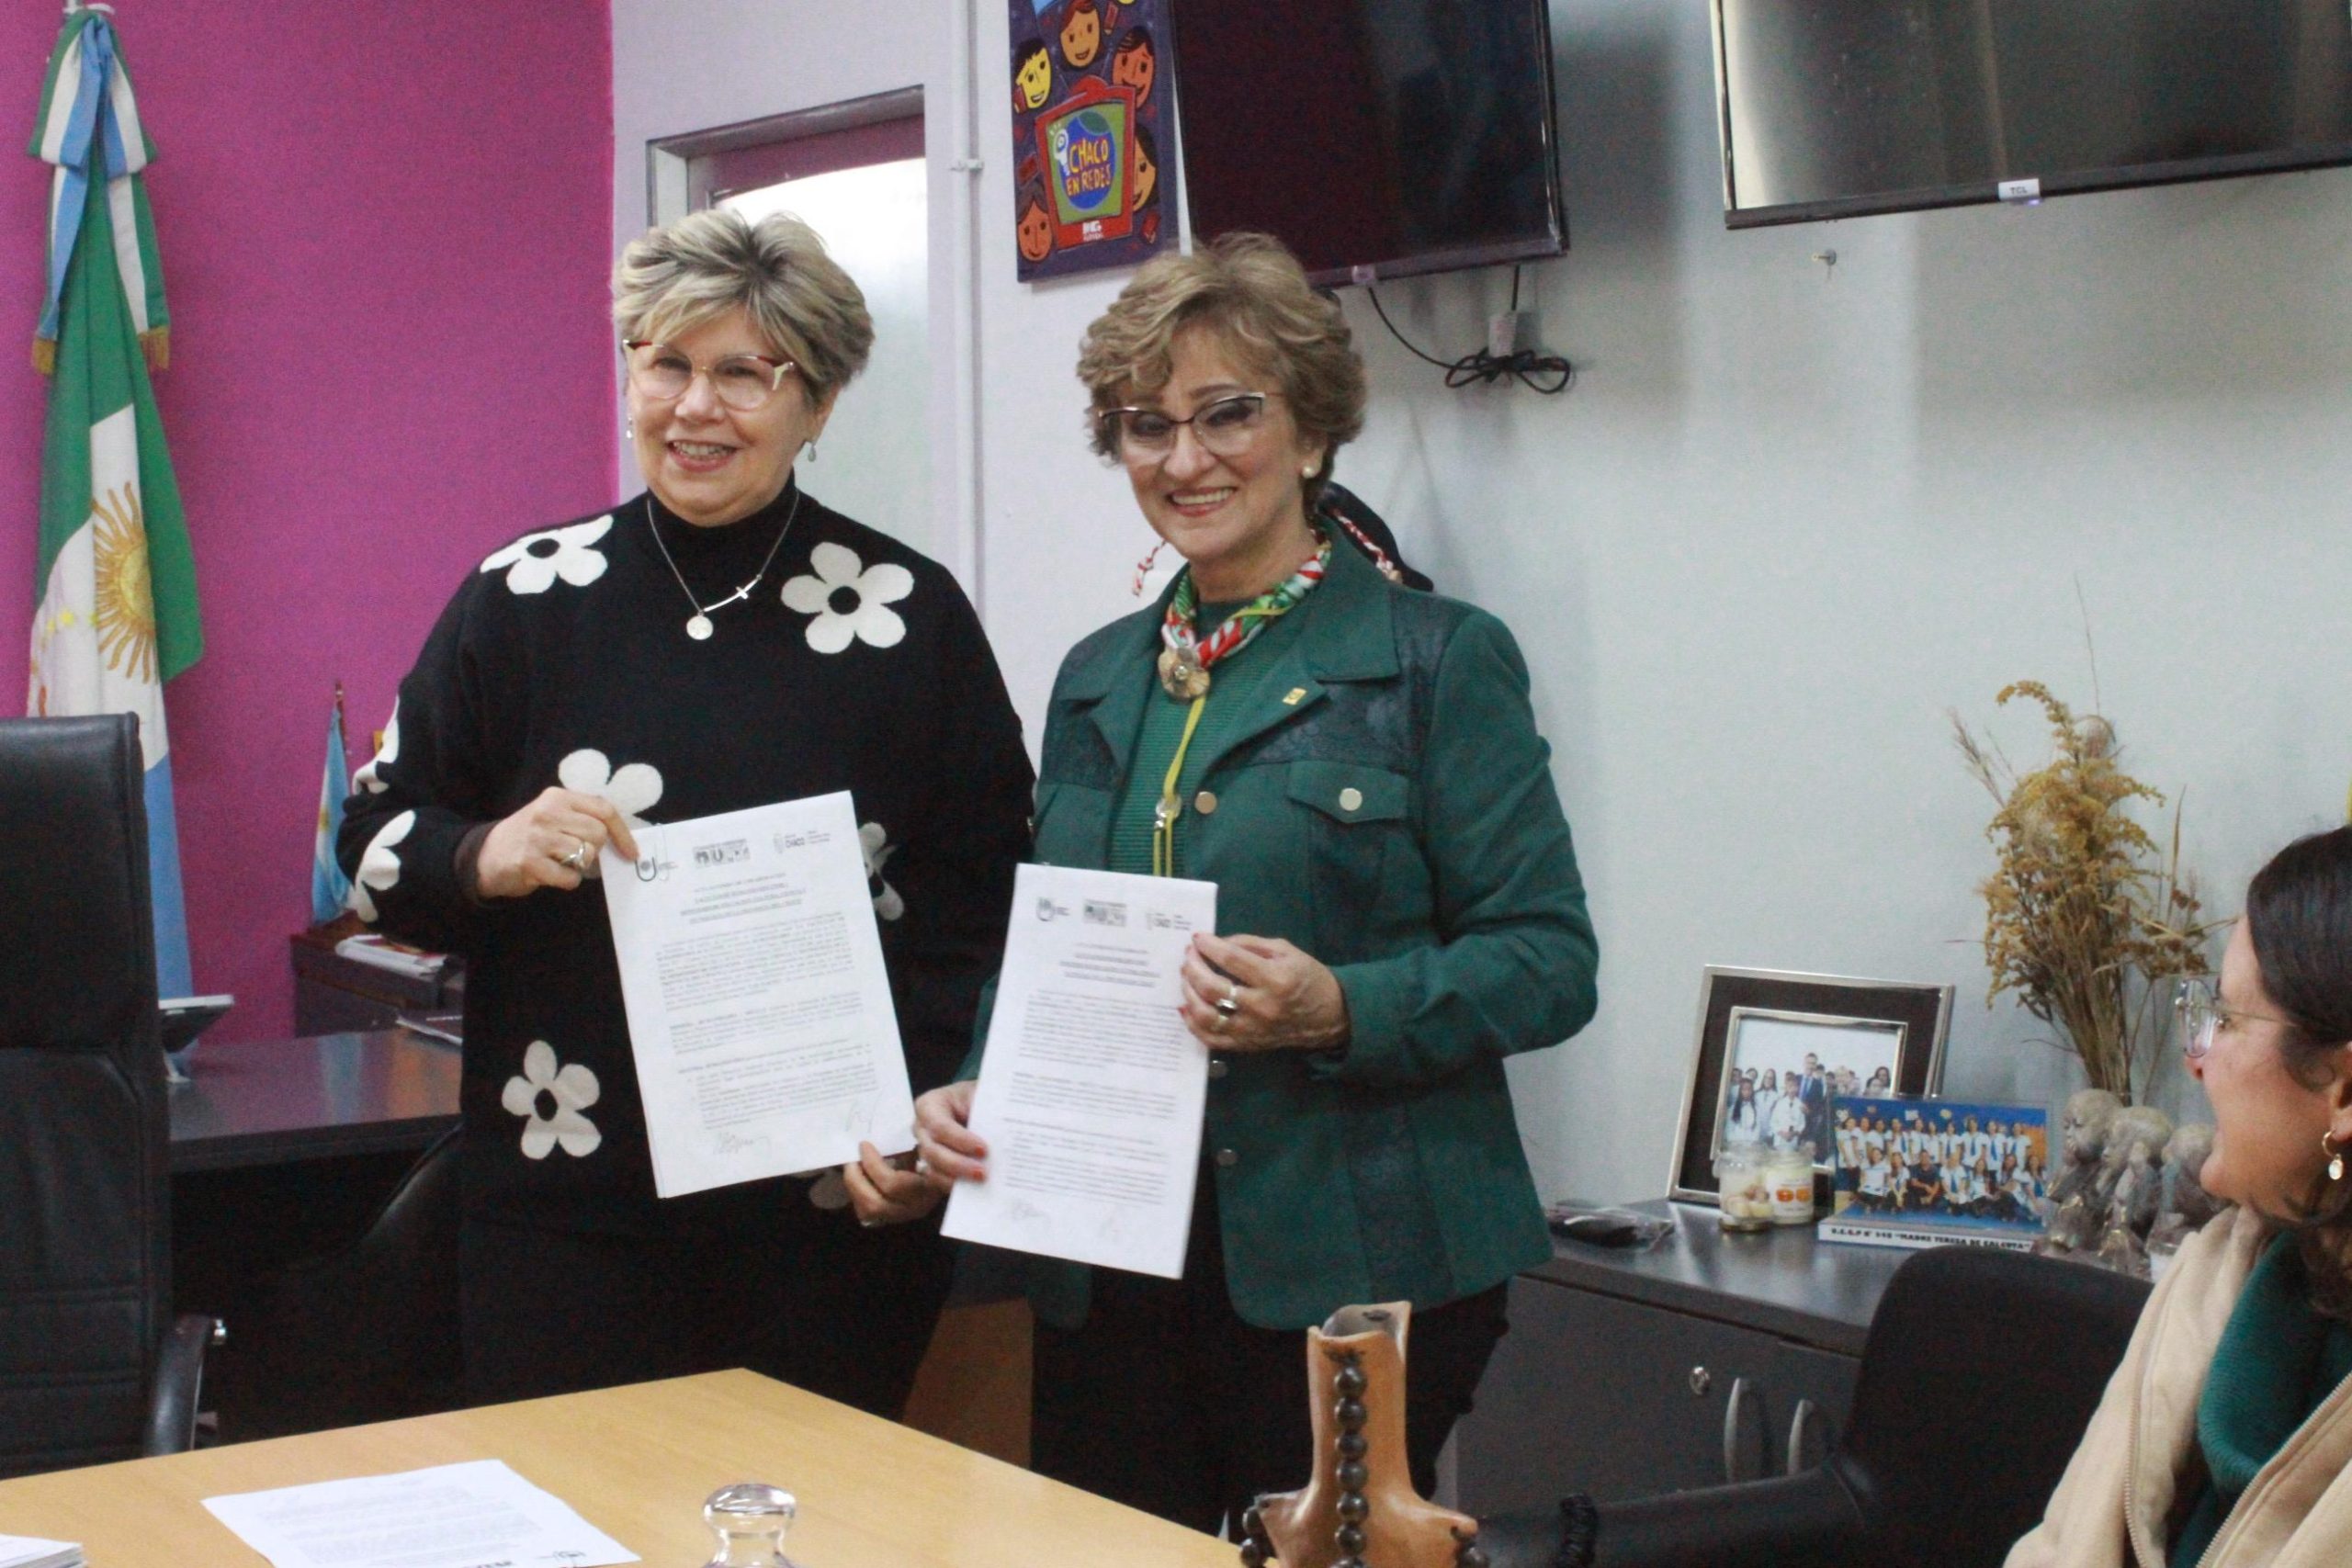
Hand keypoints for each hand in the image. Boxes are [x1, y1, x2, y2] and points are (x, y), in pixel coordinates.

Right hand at [476, 788, 641, 898]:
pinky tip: (552, 873)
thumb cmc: (530, 836)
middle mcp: (548, 812)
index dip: (623, 833)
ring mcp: (538, 837)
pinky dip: (567, 880)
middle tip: (578, 855)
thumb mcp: (553, 816)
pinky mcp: (530, 862)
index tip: (631, 852)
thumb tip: (623, 840)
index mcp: (558, 797)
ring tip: (560, 862)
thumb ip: (582, 819)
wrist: (486, 854)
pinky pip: (570, 877)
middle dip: (595, 850)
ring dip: (580, 866)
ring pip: (586, 855)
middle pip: (598, 834)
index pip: (604, 809)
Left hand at [843, 1141, 941, 1225]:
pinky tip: (858, 1179)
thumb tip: (883, 1135)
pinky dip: (856, 1196)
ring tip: (852, 1167)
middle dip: (856, 1180)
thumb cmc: (932, 1145)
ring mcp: (902, 1216)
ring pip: (867, 1212)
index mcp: (928, 1187)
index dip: (873, 1164)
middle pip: (875, 1203)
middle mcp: (916, 1207)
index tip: (864, 1144)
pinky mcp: (890, 1219)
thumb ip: (910, 1140)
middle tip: (851, 1159)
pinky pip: (864, 1214)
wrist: (948, 1165)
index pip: (893, 1184)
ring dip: (853, 1188)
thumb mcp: (924, 1139)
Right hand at [914, 1080, 985, 1190]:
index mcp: (930, 1106)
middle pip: (933, 1152)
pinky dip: (956, 1187)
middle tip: (983, 1173)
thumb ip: (985, 1110)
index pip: (940, 1126)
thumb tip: (1002, 1130)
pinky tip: (974, 1189)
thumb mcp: (980, 1095)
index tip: (984, 1149)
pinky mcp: (932, 1166)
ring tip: (981, 1183)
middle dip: (958, 1165)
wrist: (974, 1104)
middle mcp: (922, 1129)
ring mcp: (924, 1150)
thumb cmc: (975, 1098)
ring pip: (933, 1170)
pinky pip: (938, 1182)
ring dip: (957, 1180)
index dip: (960, 1140)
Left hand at [1179, 933, 1349, 1053]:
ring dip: (1189, 993)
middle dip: (1193, 967)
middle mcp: (1261, 1007)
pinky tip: (1186, 1006)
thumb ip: (1250, 944)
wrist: (1328, 1016)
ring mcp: (1251, 1030)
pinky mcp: (1246, 1045)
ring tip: (1186, 977)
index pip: (1231, 959)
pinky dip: (1192, 1023)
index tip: (1198, 938)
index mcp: (1274, 979)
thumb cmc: (1307, 977)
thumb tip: (1218, 943)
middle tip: (1188, 955)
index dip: (1209, 946)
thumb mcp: (1285, 951)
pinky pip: (1211, 1038)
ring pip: (1206, 1015)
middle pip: (1212, 987)